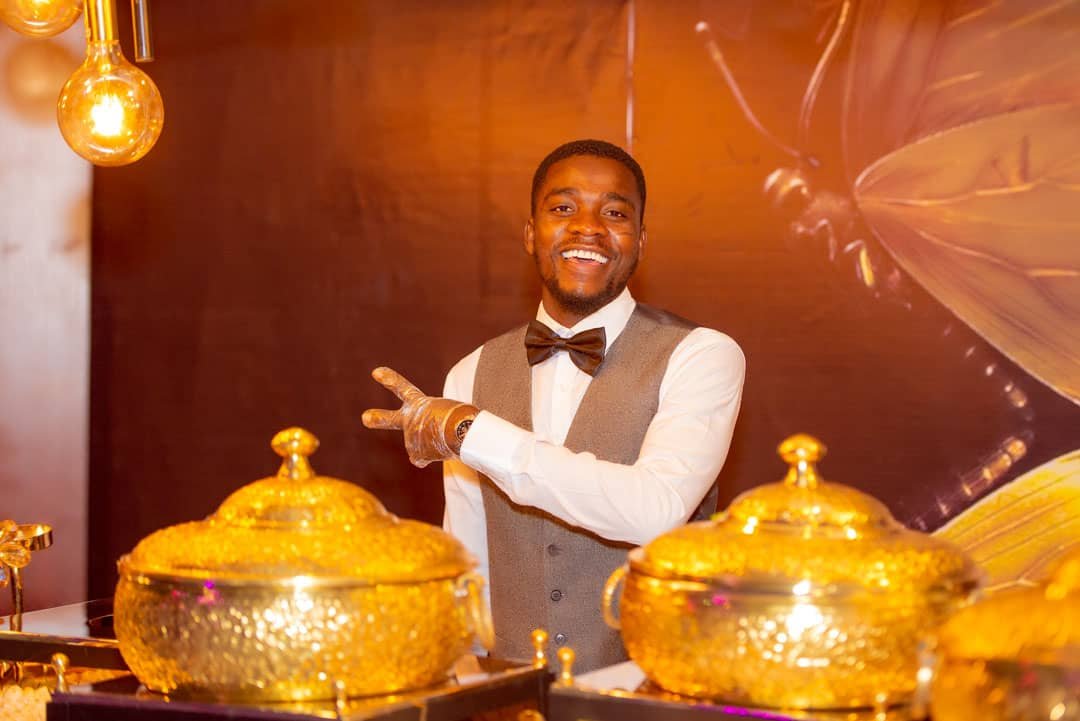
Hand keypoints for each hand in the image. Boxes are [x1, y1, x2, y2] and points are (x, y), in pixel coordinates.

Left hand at [362, 367, 477, 467]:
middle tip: (365, 417)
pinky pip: (421, 459)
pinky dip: (430, 457)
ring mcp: (410, 436)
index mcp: (420, 403)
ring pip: (420, 447)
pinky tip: (440, 450)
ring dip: (432, 446)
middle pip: (390, 419)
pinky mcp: (415, 452)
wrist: (460, 430)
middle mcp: (410, 419)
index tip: (375, 372)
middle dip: (378, 418)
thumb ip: (435, 419)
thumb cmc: (461, 416)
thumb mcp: (448, 409)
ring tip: (445, 439)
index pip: (403, 389)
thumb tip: (435, 439)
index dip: (389, 380)